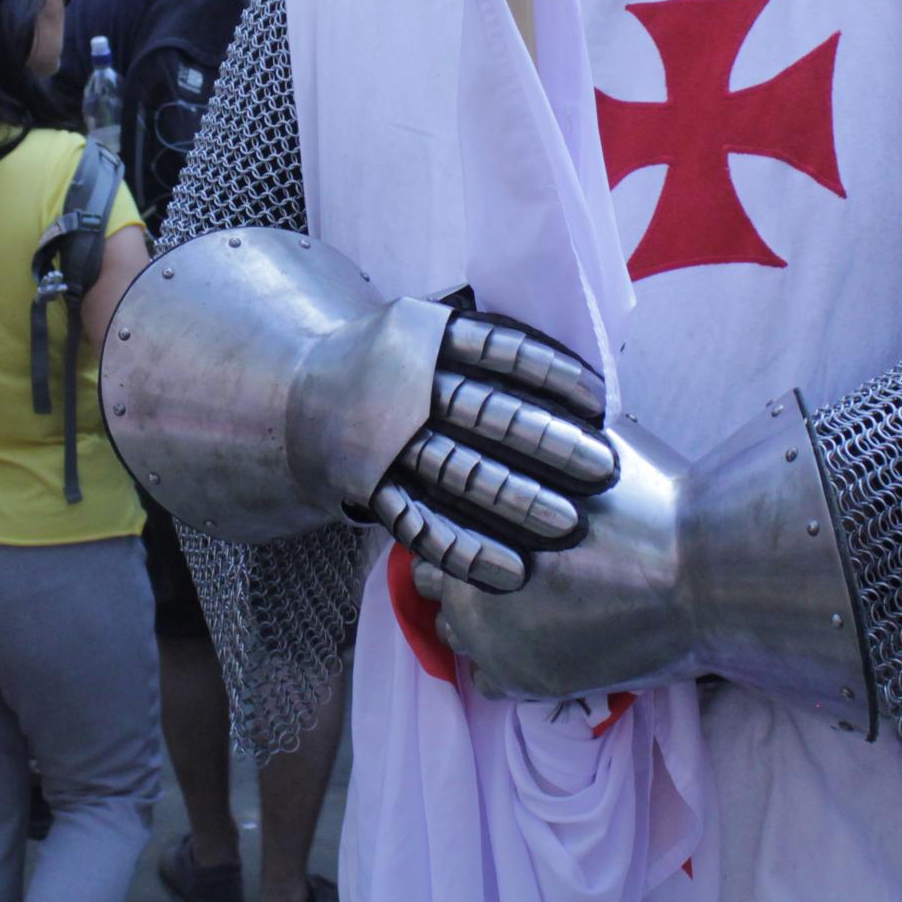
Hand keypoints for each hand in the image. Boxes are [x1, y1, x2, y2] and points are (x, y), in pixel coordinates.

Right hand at [369, 311, 614, 593]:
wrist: (298, 396)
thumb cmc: (389, 364)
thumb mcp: (424, 328)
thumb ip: (483, 338)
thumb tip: (578, 357)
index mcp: (422, 334)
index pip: (501, 349)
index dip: (554, 373)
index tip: (602, 403)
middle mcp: (402, 384)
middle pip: (486, 412)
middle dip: (547, 441)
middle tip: (602, 468)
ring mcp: (384, 438)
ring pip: (458, 471)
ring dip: (515, 500)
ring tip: (569, 525)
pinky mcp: (370, 487)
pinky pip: (419, 523)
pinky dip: (465, 550)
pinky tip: (511, 573)